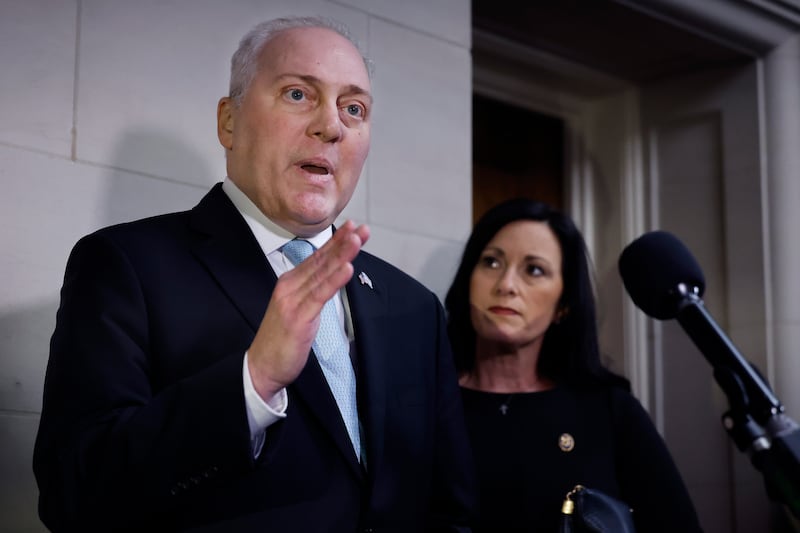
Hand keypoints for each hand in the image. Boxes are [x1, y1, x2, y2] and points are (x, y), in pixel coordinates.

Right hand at [247, 221, 369, 399]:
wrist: (262, 366)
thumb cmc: (282, 339)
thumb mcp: (298, 308)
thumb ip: (313, 290)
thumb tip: (332, 277)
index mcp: (290, 282)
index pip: (317, 258)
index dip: (336, 241)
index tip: (354, 227)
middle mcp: (290, 286)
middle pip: (321, 261)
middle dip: (343, 243)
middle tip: (362, 228)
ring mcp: (292, 300)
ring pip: (321, 273)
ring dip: (341, 255)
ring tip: (357, 240)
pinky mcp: (298, 317)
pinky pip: (319, 295)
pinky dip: (334, 281)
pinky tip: (347, 269)